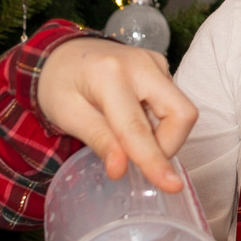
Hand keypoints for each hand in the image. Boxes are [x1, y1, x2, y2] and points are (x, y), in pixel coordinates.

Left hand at [36, 37, 196, 190]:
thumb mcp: (68, 116)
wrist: (62, 53)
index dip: (154, 160)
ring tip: (126, 134)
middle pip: (180, 113)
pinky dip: (158, 122)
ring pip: (180, 111)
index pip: (137, 127)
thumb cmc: (59, 84)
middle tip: (136, 157)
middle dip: (168, 145)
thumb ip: (99, 140)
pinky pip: (173, 104)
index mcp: (110, 75)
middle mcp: (141, 63)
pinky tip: (133, 119)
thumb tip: (120, 170)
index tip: (171, 187)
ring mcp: (155, 62)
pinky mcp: (161, 67)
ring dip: (162, 135)